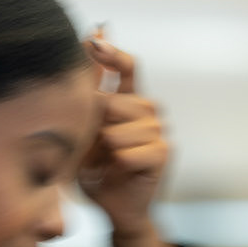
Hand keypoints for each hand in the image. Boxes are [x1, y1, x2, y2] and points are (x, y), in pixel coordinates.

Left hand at [79, 35, 176, 246]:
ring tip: (106, 160)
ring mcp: (158, 131)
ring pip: (121, 129)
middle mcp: (147, 111)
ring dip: (106, 148)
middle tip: (96, 146)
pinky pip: (133, 151)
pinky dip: (120, 161)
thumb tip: (90, 41)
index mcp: (129, 100)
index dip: (113, 53)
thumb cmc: (96, 167)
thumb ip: (90, 90)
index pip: (128, 66)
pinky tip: (118, 168)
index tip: (95, 41)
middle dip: (98, 124)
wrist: (113, 205)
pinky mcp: (163, 153)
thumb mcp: (84, 129)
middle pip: (118, 101)